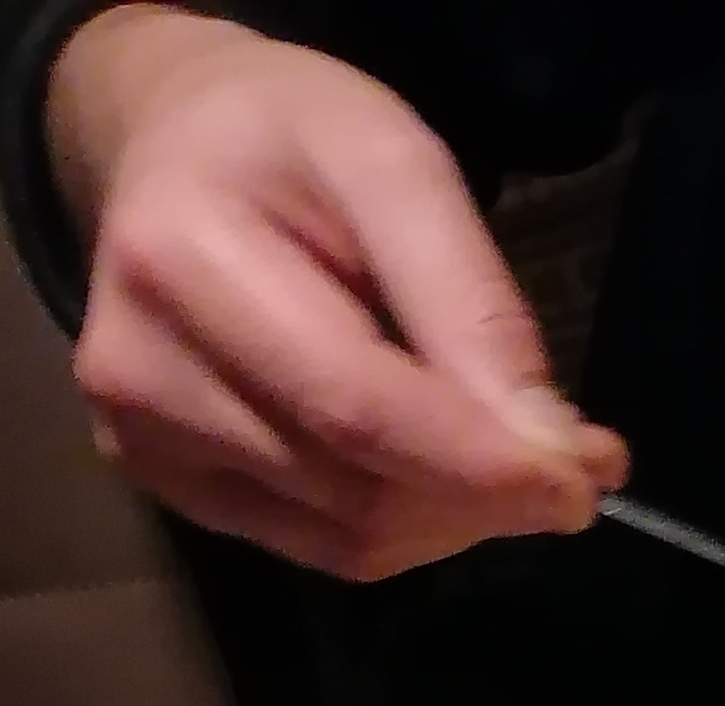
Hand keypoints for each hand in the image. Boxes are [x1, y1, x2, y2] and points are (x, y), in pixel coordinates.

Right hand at [47, 7, 625, 577]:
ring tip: (494, 449)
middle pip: (357, 492)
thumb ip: (469, 305)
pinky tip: (427, 464)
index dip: (480, 466)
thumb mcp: (392, 165)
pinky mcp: (165, 485)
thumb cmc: (284, 140)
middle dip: (482, 493)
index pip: (355, 409)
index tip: (584, 482)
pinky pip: (319, 546)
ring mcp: (142, 442)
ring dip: (450, 514)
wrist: (170, 148)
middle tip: (566, 459)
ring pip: (349, 537)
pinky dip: (400, 522)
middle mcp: (140, 371)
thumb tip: (550, 449)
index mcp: (182, 260)